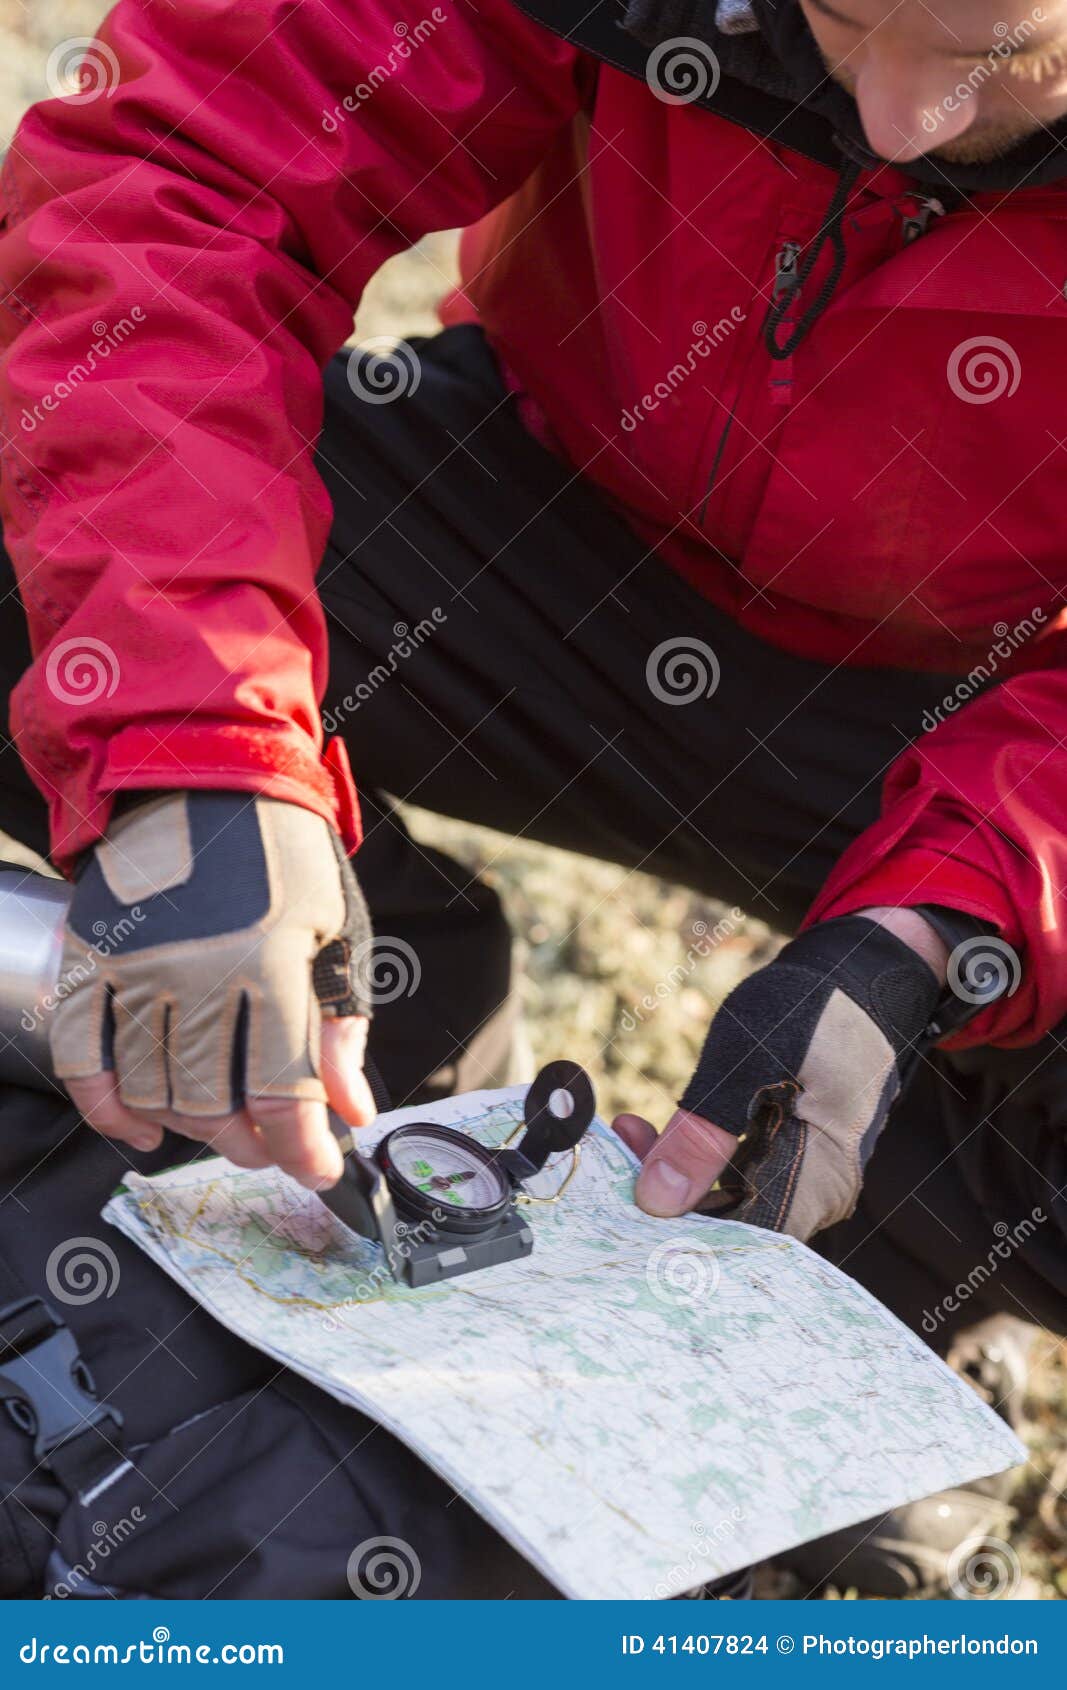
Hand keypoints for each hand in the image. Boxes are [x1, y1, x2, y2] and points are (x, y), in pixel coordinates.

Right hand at [51, 791, 377, 1187]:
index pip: (284, 1092)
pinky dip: (105, 1108)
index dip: (303, 1150)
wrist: (209, 774)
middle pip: (213, 1104)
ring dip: (188, 1130)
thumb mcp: (339, 930)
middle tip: (271, 1145)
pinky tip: (140, 1130)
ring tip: (222, 1129)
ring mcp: (136, 967)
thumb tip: (351, 1111)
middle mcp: (197, 971)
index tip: (318, 1170)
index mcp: (272, 962)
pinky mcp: (92, 958)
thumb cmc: (286, 854)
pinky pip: (82, 1057)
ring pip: (151, 1091)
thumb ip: (342, 1024)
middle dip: (250, 1144)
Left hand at [614, 909, 947, 1240]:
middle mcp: (820, 1194)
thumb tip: (655, 1201)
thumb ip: (704, 1129)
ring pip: (728, 1204)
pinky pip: (736, 1181)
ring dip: (675, 1175)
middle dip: (666, 1194)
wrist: (858, 979)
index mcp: (821, 1178)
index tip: (624, 1192)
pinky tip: (656, 1133)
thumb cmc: (812, 1008)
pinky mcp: (793, 1163)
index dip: (676, 1229)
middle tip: (622, 1143)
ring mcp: (808, 1181)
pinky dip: (695, 1161)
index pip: (739, 1240)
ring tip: (632, 1131)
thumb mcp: (749, 1055)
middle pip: (730, 1226)